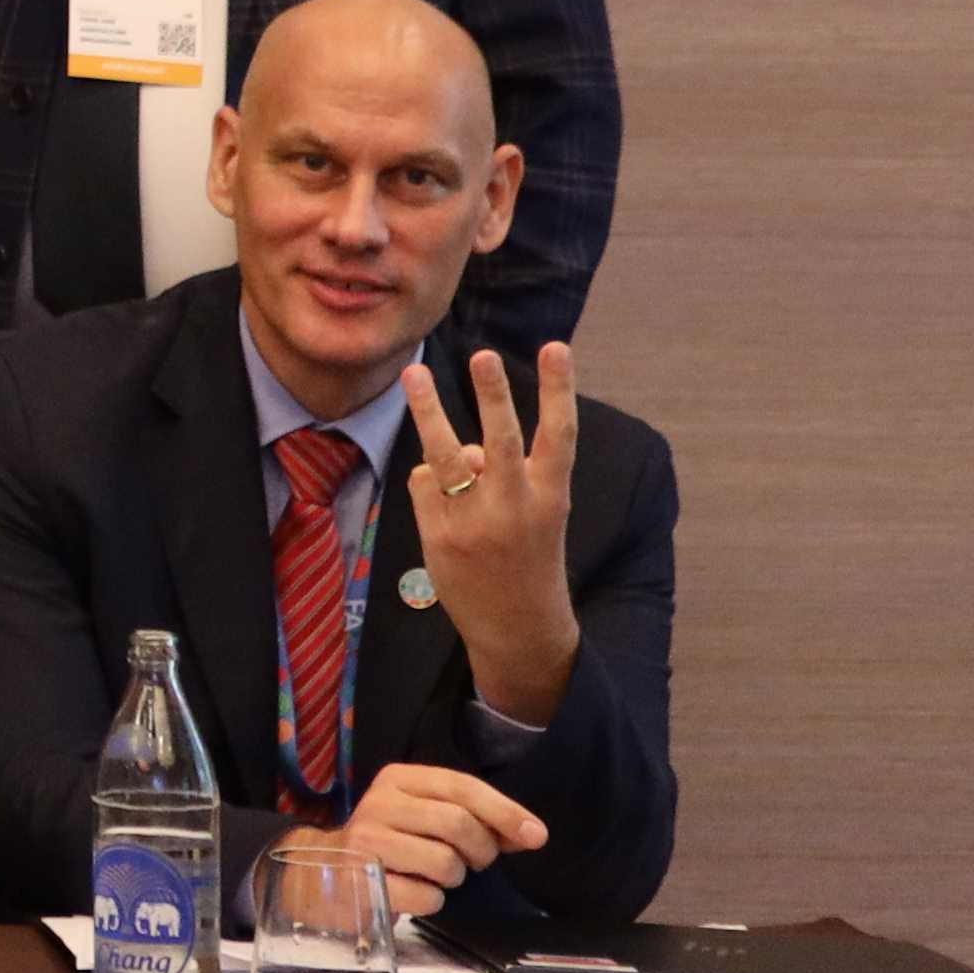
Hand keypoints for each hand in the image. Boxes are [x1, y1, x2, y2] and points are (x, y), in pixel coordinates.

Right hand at [296, 762, 551, 916]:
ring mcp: (367, 843)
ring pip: (446, 862)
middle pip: (458, 823)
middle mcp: (379, 803)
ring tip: (436, 875)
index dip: (505, 811)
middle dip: (481, 850)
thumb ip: (475, 819)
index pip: (462, 787)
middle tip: (476, 862)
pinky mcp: (364, 881)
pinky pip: (428, 898)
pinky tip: (415, 892)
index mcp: (398, 780)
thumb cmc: (391, 842)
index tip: (537, 836)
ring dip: (454, 877)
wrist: (324, 872)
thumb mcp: (426, 817)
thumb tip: (531, 834)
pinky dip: (433, 902)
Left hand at [399, 342, 585, 719]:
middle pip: (500, 440)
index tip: (557, 347)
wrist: (519, 626)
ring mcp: (474, 522)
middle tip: (483, 356)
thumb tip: (464, 446)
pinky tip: (445, 503)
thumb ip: (506, 473)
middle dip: (492, 396)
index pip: (559, 434)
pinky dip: (430, 480)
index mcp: (550, 497)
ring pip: (445, 454)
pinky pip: (424, 483)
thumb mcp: (536, 513)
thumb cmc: (528, 555)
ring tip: (414, 373)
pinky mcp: (439, 536)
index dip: (559, 389)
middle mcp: (515, 507)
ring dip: (428, 410)